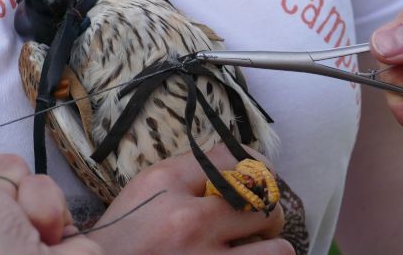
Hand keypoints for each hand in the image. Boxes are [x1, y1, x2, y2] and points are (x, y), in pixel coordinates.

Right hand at [87, 144, 293, 253]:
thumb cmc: (124, 236)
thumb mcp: (145, 189)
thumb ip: (188, 172)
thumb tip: (239, 162)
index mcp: (168, 185)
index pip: (233, 157)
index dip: (258, 165)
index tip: (260, 176)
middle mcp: (190, 221)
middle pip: (264, 202)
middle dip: (267, 212)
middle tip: (258, 221)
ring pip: (277, 249)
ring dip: (271, 248)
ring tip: (256, 250)